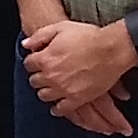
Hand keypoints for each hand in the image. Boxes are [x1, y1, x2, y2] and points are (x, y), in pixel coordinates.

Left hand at [22, 17, 137, 136]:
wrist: (112, 49)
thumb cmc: (88, 36)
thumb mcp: (61, 28)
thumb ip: (40, 36)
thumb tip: (25, 44)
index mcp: (45, 58)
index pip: (29, 64)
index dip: (34, 61)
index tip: (39, 61)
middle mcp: (51, 76)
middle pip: (34, 81)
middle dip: (39, 76)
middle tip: (46, 73)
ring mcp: (63, 89)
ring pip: (44, 96)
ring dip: (46, 91)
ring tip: (52, 86)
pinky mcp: (77, 99)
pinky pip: (61, 109)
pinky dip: (58, 108)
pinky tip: (58, 105)